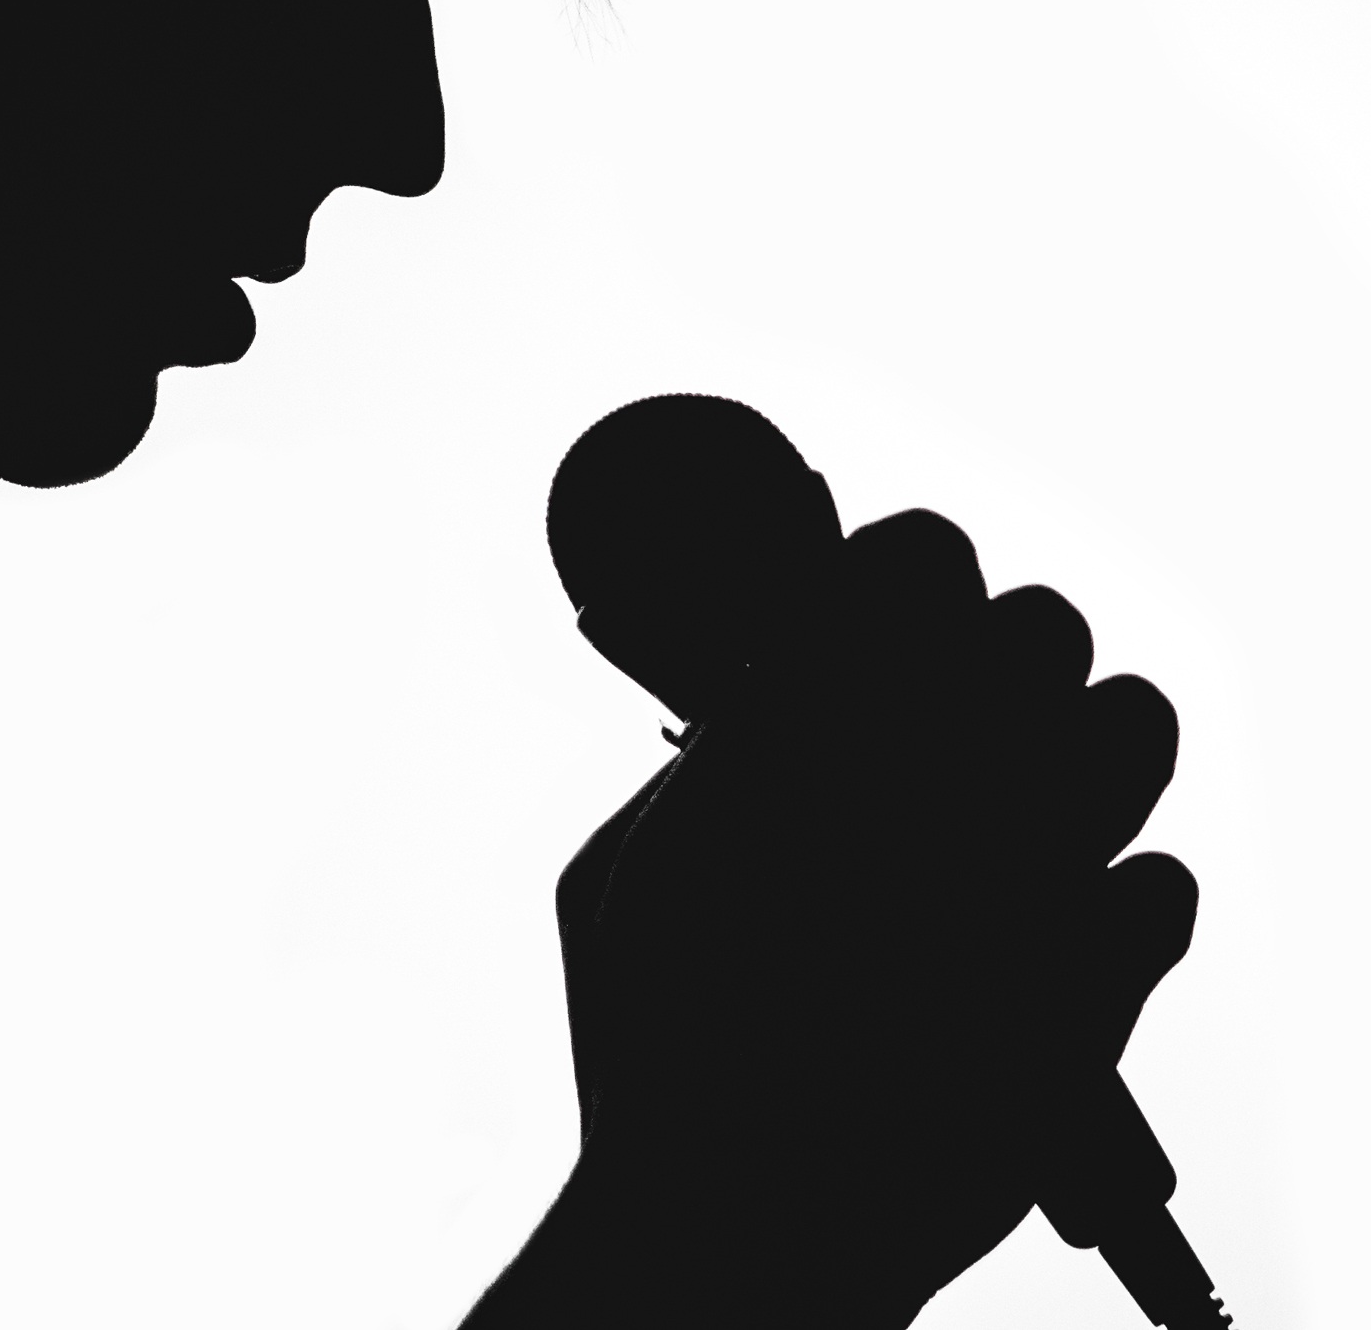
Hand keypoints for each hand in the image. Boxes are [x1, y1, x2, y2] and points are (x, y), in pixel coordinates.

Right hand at [469, 509, 1198, 1326]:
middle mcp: (935, 773)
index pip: (916, 557)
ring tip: (1036, 794)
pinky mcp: (1105, 986)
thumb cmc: (653, 1053)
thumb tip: (760, 696)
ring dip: (1091, 740)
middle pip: (1040, 624)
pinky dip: (1124, 899)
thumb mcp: (614, 881)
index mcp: (807, 725)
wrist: (742, 1224)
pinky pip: (1167, 883)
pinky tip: (1063, 923)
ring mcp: (1034, 876)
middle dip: (1005, 645)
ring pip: (1134, 725)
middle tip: (960, 703)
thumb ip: (694, 772)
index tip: (900, 594)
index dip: (911, 563)